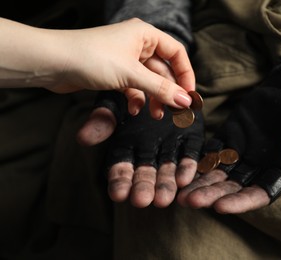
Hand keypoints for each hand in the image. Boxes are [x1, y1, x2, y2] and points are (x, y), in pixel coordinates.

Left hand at [0, 18, 193, 112]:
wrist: (52, 62)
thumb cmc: (91, 58)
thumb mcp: (131, 74)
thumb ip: (160, 88)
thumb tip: (185, 101)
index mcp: (145, 35)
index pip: (176, 53)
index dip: (185, 74)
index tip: (189, 95)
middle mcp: (137, 45)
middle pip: (163, 69)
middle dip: (168, 91)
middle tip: (174, 111)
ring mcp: (125, 59)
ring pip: (148, 80)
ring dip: (153, 98)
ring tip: (155, 115)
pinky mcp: (114, 72)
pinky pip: (133, 86)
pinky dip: (136, 98)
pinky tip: (134, 109)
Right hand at [78, 91, 203, 207]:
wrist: (160, 73)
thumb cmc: (131, 88)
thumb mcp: (114, 100)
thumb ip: (103, 118)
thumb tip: (83, 139)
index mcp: (128, 145)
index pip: (122, 168)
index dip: (120, 181)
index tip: (118, 194)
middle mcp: (149, 149)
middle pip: (146, 172)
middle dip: (144, 187)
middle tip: (142, 200)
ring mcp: (170, 145)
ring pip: (167, 168)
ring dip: (166, 183)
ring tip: (164, 199)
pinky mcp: (190, 138)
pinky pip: (189, 154)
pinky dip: (187, 166)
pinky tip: (185, 178)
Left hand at [177, 68, 280, 212]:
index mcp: (278, 171)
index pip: (259, 193)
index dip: (240, 202)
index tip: (220, 207)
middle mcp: (258, 167)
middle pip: (232, 187)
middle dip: (212, 194)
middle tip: (189, 201)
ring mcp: (241, 153)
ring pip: (218, 173)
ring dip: (200, 182)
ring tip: (180, 193)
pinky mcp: (229, 138)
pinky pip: (212, 152)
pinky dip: (199, 160)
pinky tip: (181, 168)